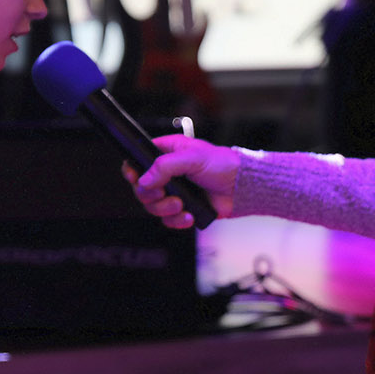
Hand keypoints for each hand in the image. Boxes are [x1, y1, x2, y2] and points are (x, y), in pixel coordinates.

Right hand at [122, 134, 239, 229]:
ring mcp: (174, 192)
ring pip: (153, 206)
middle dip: (150, 195)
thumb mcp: (192, 158)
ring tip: (181, 205)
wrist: (241, 188)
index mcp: (167, 153)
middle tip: (164, 193)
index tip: (135, 178)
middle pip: (141, 188)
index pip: (138, 160)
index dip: (132, 171)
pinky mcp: (183, 208)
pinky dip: (176, 220)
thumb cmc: (222, 165)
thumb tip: (144, 180)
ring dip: (164, 209)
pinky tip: (188, 215)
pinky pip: (168, 220)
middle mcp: (167, 173)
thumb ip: (164, 166)